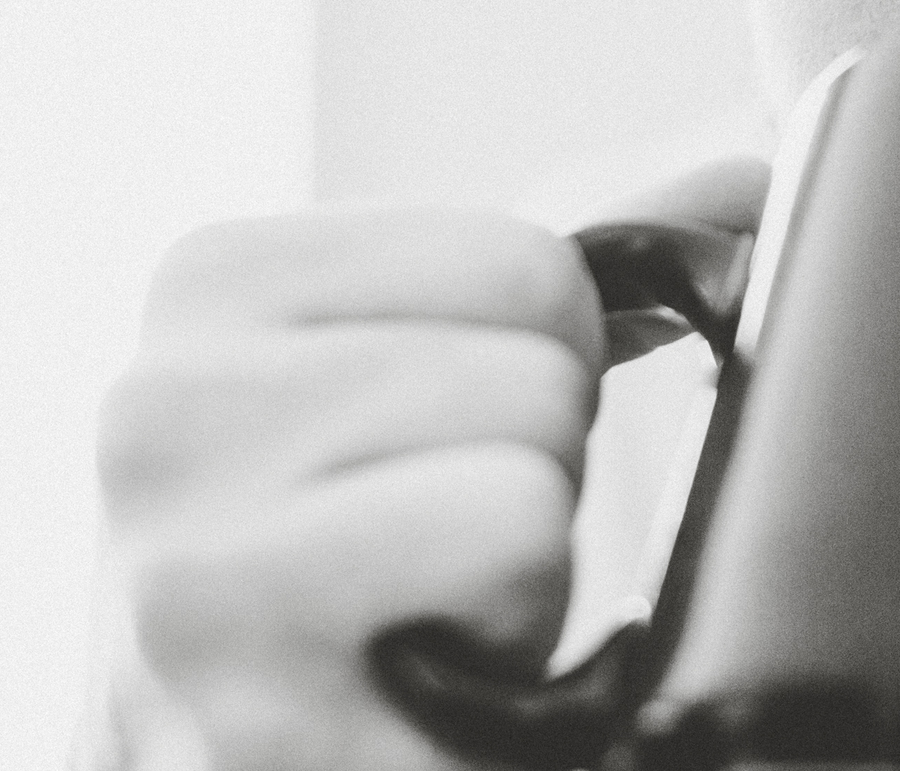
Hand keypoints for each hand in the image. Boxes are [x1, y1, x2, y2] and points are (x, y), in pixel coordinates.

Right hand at [93, 157, 768, 769]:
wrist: (272, 766)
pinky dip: (511, 638)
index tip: (449, 451)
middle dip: (532, 464)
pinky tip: (424, 689)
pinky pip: (509, 556)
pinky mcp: (258, 718)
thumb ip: (571, 274)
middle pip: (541, 356)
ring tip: (427, 620)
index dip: (540, 363)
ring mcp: (187, 575)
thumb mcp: (441, 380)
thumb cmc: (368, 576)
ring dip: (523, 563)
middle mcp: (154, 414)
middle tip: (440, 559)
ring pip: (535, 461)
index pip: (528, 259)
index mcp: (203, 291)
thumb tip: (745, 185)